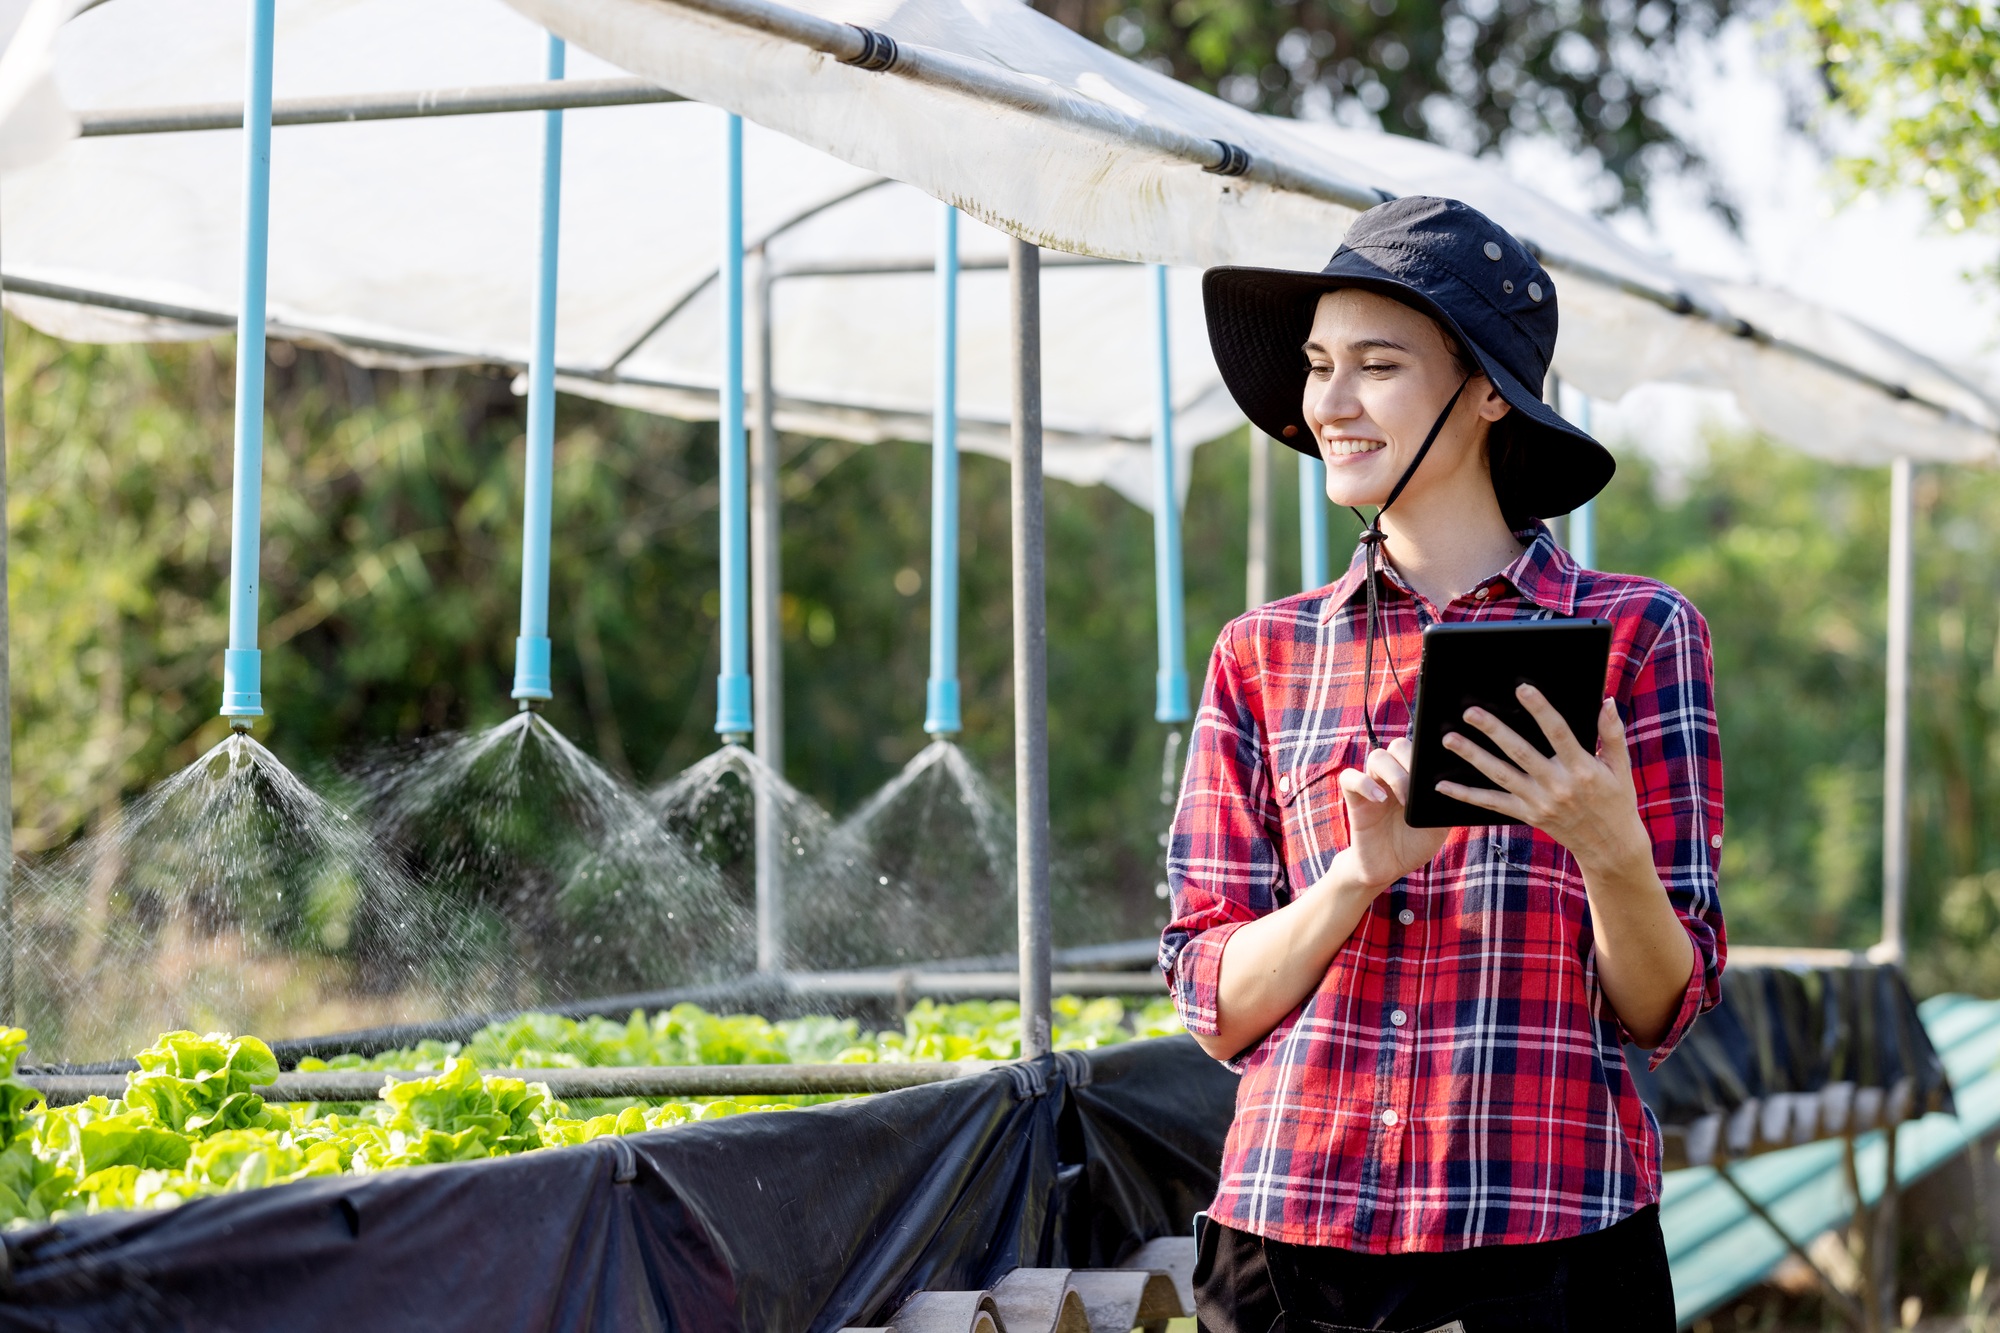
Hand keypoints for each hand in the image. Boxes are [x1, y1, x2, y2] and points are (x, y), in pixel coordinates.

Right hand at [1336, 737, 1450, 891]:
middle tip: (1421, 788)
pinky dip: (1364, 783)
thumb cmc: (1415, 844)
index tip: (1439, 767)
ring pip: (1377, 757)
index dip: (1428, 749)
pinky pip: (1349, 777)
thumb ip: (1443, 803)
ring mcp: (1373, 785)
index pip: (1419, 748)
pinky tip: (1380, 799)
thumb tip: (1453, 784)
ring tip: (1405, 800)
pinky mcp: (1354, 798)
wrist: (1389, 867)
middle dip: (1412, 762)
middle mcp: (1393, 776)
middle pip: (1398, 746)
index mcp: (1414, 777)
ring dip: (1394, 775)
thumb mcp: (1438, 825)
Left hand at [1437, 689, 1651, 876]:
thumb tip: (1604, 702)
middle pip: (1520, 752)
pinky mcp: (1527, 815)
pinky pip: (1492, 804)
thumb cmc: (1616, 800)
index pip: (1558, 733)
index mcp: (1582, 768)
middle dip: (1494, 730)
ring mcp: (1539, 802)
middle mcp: (1558, 785)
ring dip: (1473, 756)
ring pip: (1500, 775)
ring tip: (1449, 739)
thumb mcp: (1620, 767)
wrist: (1610, 846)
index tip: (1521, 688)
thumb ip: (1612, 734)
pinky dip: (1466, 795)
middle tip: (1470, 712)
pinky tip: (1442, 785)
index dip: (1540, 709)